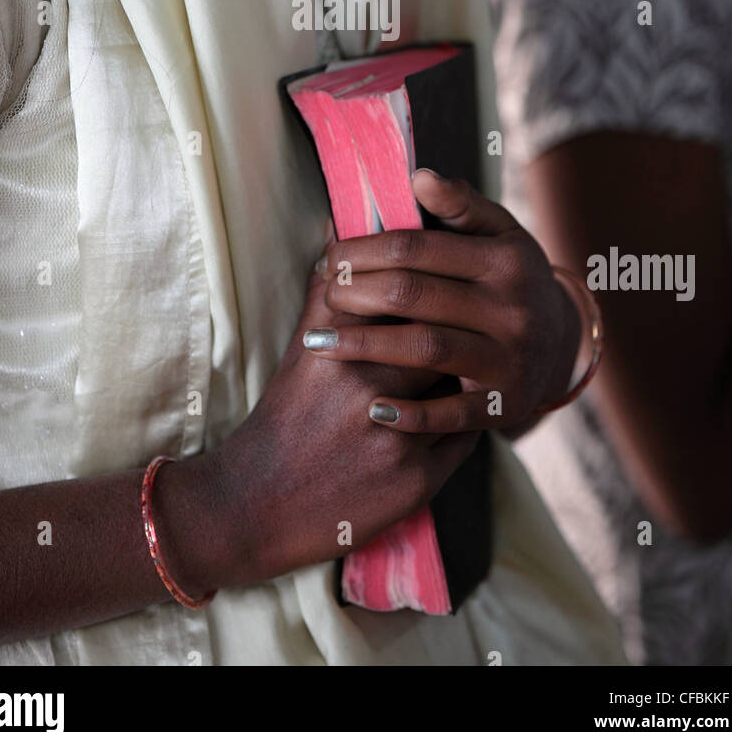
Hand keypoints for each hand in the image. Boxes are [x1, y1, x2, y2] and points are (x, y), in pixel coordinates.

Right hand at [193, 246, 480, 590]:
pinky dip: (469, 417)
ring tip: (471, 354)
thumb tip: (341, 227)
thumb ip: (325, 288)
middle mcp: (369, 390)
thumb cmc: (285, 415)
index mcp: (340, 349)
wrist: (260, 504)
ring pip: (460, 385)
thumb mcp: (300, 347)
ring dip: (470, 368)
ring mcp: (396, 439)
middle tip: (468, 311)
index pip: (406, 295)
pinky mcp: (417, 481)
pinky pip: (465, 435)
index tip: (441, 274)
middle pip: (440, 335)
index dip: (429, 282)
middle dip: (457, 323)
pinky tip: (465, 404)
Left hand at [305, 169, 579, 434]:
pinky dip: (411, 414)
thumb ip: (458, 204)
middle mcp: (511, 307)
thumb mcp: (499, 232)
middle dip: (355, 293)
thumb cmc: (511, 277)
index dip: (363, 250)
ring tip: (318, 343)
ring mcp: (510, 357)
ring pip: (424, 347)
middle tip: (323, 295)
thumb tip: (416, 177)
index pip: (416, 247)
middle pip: (412, 294)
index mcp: (503, 259)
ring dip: (364, 346)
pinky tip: (372, 407)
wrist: (562, 343)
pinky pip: (453, 413)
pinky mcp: (506, 403)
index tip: (329, 256)